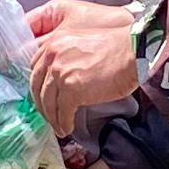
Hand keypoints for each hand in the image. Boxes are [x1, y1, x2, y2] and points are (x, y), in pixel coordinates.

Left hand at [22, 0, 142, 133]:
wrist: (133, 51)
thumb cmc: (116, 46)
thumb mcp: (82, 41)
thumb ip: (66, 54)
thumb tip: (60, 78)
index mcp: (54, 42)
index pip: (35, 69)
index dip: (38, 86)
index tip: (43, 97)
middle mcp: (52, 55)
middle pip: (37, 87)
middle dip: (42, 105)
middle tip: (49, 116)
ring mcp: (60, 72)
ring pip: (48, 102)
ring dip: (52, 118)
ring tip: (59, 127)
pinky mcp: (71, 89)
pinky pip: (62, 112)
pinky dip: (63, 123)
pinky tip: (68, 128)